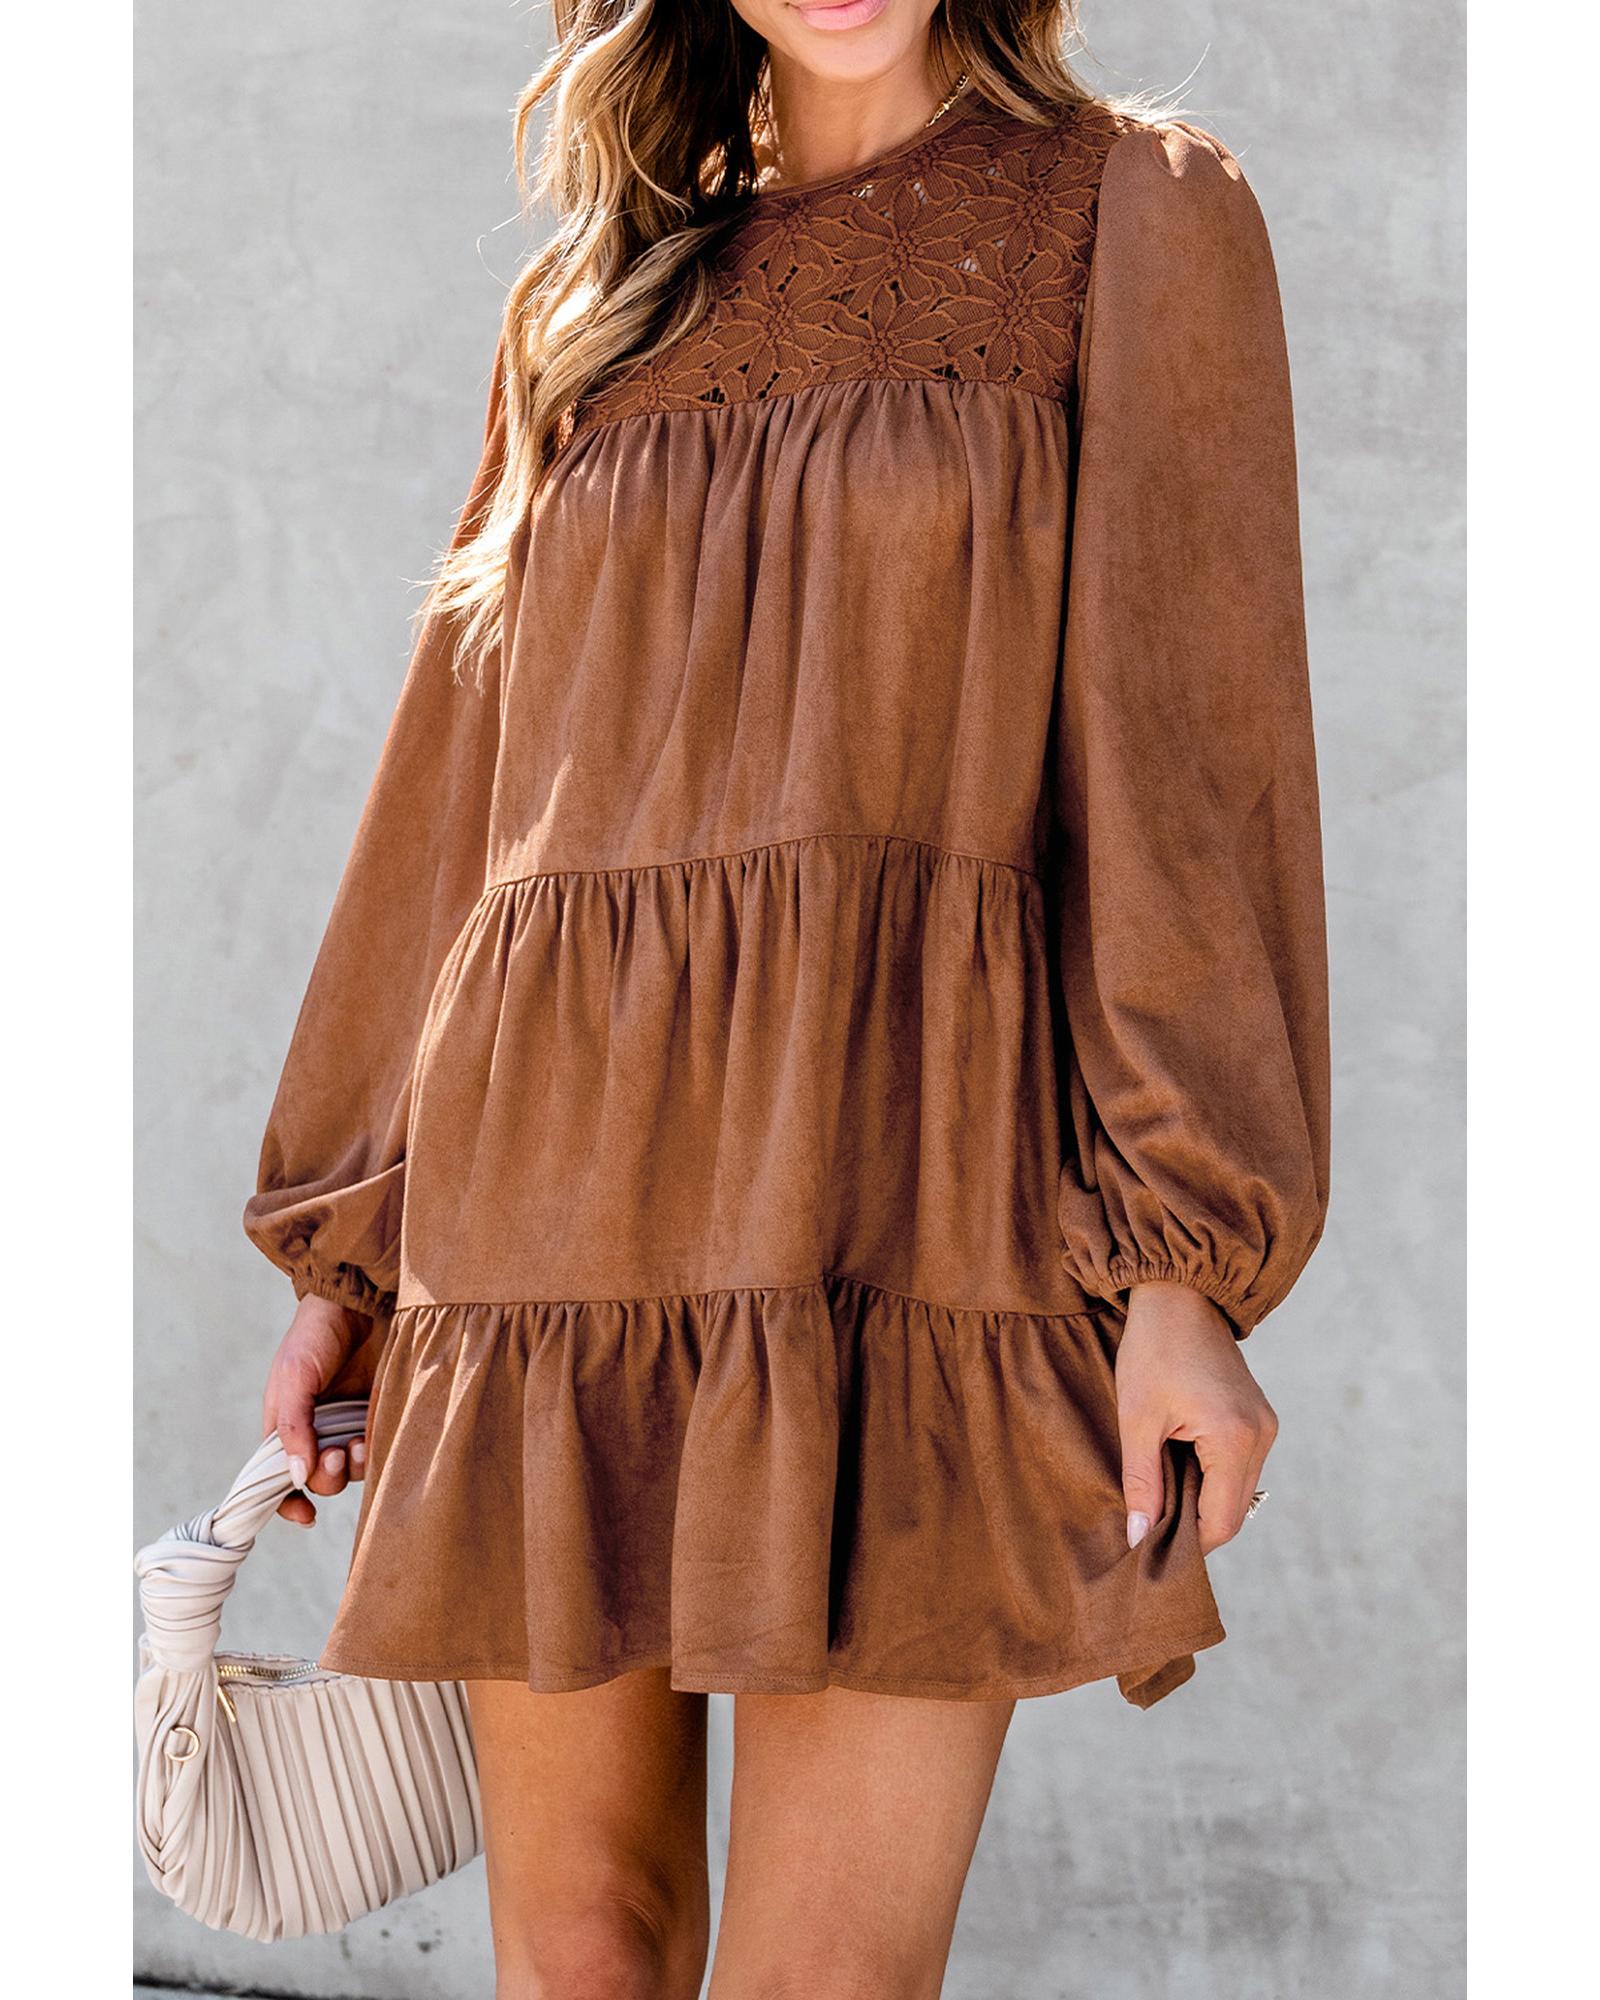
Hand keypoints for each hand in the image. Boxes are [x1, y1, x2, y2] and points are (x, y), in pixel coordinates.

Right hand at [260, 1294, 382, 1525]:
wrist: (361, 1301)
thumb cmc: (316, 1335)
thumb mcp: (294, 1377)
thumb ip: (293, 1427)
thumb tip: (295, 1477)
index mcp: (285, 1426)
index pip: (278, 1478)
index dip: (288, 1503)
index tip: (306, 1514)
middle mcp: (317, 1432)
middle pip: (319, 1479)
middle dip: (327, 1478)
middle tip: (338, 1454)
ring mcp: (350, 1425)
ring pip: (352, 1470)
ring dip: (354, 1467)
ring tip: (358, 1444)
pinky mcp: (379, 1415)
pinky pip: (379, 1449)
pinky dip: (376, 1452)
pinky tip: (373, 1436)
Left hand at [1115, 1281, 1277, 1555]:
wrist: (1179, 1295)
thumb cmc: (1153, 1350)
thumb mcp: (1137, 1418)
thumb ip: (1141, 1483)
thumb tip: (1140, 1537)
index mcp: (1234, 1438)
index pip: (1221, 1522)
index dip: (1188, 1543)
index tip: (1152, 1547)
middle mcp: (1261, 1436)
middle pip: (1234, 1511)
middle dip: (1193, 1523)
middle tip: (1149, 1522)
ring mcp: (1265, 1426)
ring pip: (1237, 1491)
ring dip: (1201, 1499)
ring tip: (1158, 1488)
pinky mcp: (1258, 1418)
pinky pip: (1238, 1466)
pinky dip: (1210, 1476)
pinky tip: (1177, 1463)